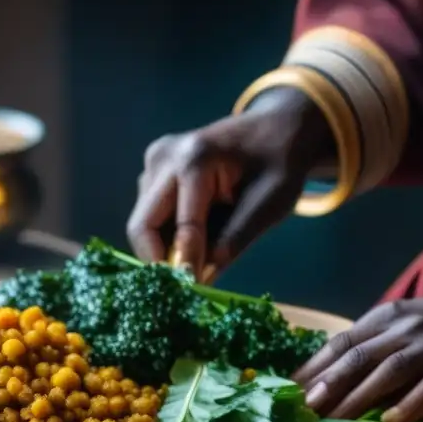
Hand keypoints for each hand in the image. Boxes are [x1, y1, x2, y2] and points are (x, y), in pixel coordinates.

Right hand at [127, 87, 330, 275]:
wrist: (276, 129)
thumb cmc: (280, 164)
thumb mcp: (270, 205)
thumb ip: (235, 240)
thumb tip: (202, 280)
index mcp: (195, 159)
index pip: (180, 226)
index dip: (184, 265)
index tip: (195, 292)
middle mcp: (164, 157)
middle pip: (142, 226)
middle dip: (161, 260)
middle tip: (187, 284)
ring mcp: (154, 161)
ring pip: (144, 224)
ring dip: (165, 247)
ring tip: (200, 255)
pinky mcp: (152, 171)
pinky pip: (150, 215)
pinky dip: (168, 234)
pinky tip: (197, 236)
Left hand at [292, 274, 422, 421]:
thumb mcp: (414, 326)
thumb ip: (379, 345)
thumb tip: (336, 375)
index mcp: (390, 316)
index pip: (341, 342)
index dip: (312, 368)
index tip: (286, 392)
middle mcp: (408, 327)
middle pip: (357, 356)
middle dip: (324, 384)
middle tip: (299, 411)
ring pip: (388, 371)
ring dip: (357, 397)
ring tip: (332, 421)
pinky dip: (411, 402)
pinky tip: (391, 421)